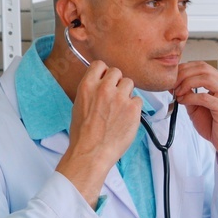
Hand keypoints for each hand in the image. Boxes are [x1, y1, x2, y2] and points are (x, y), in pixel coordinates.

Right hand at [56, 61, 142, 205]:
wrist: (92, 152)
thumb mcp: (79, 106)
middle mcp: (104, 88)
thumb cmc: (83, 134)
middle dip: (117, 83)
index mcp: (87, 86)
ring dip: (127, 93)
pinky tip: (126, 118)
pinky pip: (138, 99)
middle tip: (115, 96)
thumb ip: (92, 91)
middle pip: (117, 72)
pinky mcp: (133, 108)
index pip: (100, 65)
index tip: (106, 80)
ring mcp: (120, 98)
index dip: (104, 73)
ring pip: (130, 83)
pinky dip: (134, 108)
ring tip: (120, 108)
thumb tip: (101, 83)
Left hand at [174, 61, 217, 179]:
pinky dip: (190, 97)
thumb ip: (189, 94)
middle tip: (171, 84)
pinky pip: (204, 97)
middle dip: (183, 74)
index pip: (203, 66)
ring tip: (177, 93)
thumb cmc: (217, 126)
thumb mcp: (199, 107)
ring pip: (205, 78)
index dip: (185, 69)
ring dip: (186, 83)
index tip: (172, 78)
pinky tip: (183, 101)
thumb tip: (174, 85)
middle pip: (203, 68)